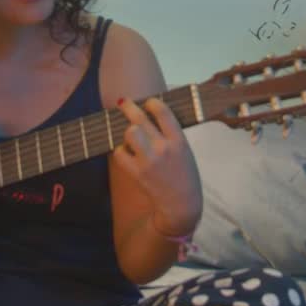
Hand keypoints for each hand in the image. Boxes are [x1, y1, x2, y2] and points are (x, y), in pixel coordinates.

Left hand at [111, 97, 202, 235]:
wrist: (181, 204)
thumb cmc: (185, 176)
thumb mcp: (185, 151)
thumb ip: (171, 134)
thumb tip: (152, 115)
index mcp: (179, 141)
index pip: (163, 112)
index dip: (152, 103)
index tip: (148, 102)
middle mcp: (163, 148)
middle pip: (140, 119)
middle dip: (129, 107)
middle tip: (124, 102)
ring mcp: (149, 161)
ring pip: (130, 133)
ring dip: (128, 133)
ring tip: (131, 137)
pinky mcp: (137, 173)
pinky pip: (120, 153)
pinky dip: (121, 151)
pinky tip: (127, 152)